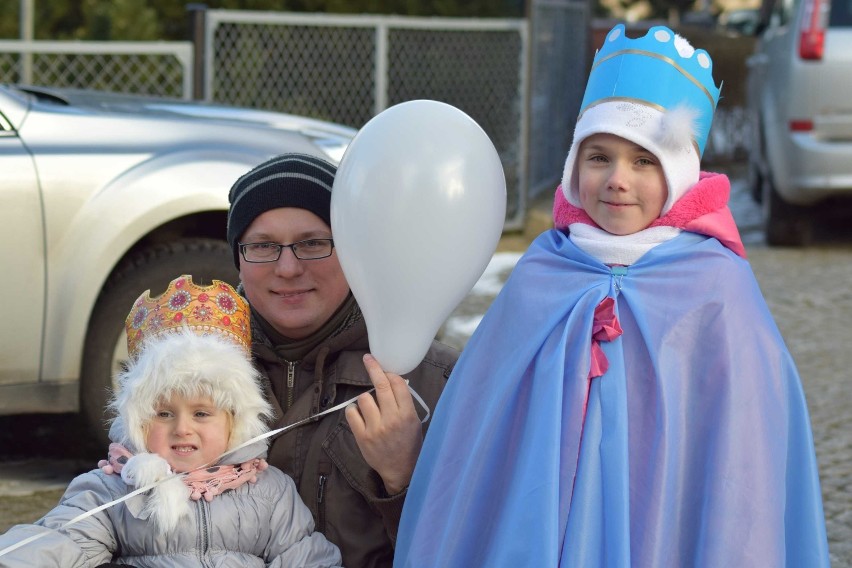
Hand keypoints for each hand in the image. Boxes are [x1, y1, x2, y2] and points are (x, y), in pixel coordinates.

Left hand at [345, 354, 422, 494]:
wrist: (400, 470)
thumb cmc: (409, 443)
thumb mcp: (414, 421)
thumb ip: (404, 402)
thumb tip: (392, 380)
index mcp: (407, 415)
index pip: (398, 384)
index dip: (390, 373)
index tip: (384, 368)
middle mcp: (391, 419)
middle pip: (381, 386)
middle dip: (374, 368)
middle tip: (368, 359)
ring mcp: (375, 428)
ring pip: (364, 398)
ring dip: (365, 398)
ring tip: (370, 406)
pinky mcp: (362, 436)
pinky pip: (351, 413)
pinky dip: (353, 409)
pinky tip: (358, 412)